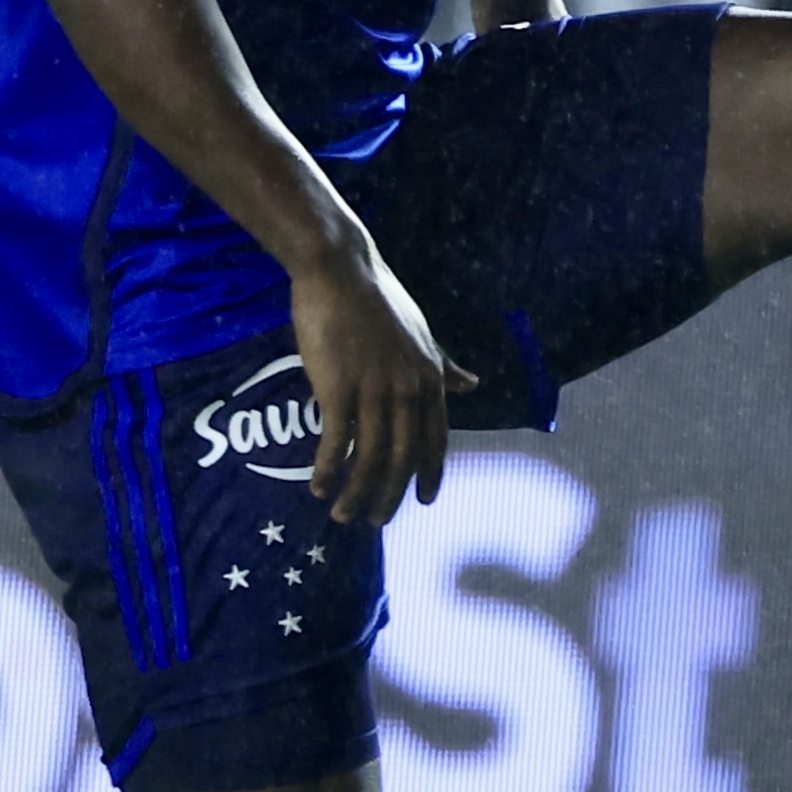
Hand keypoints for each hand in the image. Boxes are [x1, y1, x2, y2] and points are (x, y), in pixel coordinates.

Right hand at [291, 245, 468, 526]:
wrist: (340, 271)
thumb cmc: (379, 300)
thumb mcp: (423, 334)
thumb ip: (444, 366)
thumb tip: (473, 383)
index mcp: (431, 379)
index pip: (436, 440)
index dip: (430, 474)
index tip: (424, 501)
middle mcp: (409, 390)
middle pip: (404, 458)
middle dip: (391, 495)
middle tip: (377, 520)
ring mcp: (375, 391)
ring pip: (370, 458)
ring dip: (356, 493)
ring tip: (343, 514)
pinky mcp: (338, 390)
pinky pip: (336, 444)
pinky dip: (328, 471)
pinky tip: (319, 488)